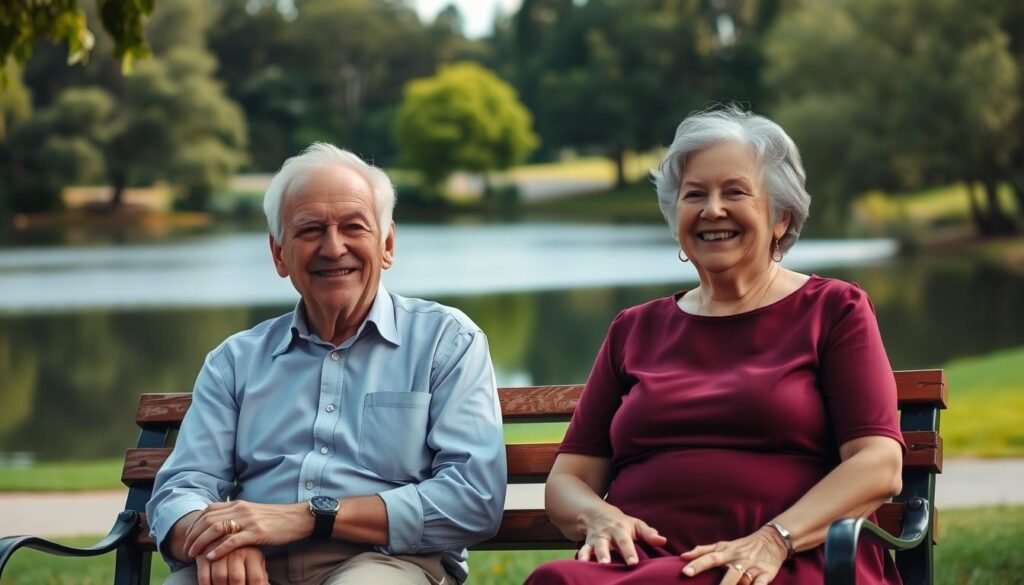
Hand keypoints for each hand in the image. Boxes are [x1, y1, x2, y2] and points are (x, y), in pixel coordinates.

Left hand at [184, 500, 311, 560]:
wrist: (298, 518)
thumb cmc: (276, 519)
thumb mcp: (253, 513)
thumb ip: (237, 515)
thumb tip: (221, 524)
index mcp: (239, 504)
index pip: (208, 510)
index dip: (194, 524)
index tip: (188, 537)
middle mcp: (241, 509)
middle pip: (208, 520)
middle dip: (193, 535)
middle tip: (186, 550)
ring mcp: (248, 520)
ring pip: (216, 529)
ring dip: (201, 542)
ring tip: (194, 555)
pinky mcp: (257, 532)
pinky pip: (233, 541)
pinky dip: (219, 549)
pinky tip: (211, 557)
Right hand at [196, 545, 267, 584]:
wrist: (222, 533)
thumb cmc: (243, 553)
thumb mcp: (255, 560)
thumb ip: (261, 574)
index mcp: (252, 553)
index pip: (255, 577)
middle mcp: (236, 551)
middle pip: (237, 578)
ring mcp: (220, 552)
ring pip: (220, 577)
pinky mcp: (204, 555)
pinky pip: (204, 576)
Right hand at [576, 505, 666, 565]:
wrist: (597, 513)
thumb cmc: (622, 523)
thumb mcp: (636, 524)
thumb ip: (648, 533)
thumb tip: (663, 541)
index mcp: (620, 529)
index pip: (625, 542)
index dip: (629, 552)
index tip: (633, 563)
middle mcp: (606, 534)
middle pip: (605, 544)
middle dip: (604, 554)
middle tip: (606, 564)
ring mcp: (595, 539)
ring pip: (591, 548)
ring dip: (589, 556)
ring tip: (587, 565)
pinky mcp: (587, 544)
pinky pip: (582, 550)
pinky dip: (581, 557)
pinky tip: (579, 565)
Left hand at [680, 527, 788, 584]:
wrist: (770, 542)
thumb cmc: (740, 547)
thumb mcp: (721, 545)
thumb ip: (702, 551)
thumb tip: (682, 556)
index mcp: (726, 553)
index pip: (709, 558)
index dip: (697, 565)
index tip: (685, 572)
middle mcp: (738, 560)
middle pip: (729, 573)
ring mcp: (752, 567)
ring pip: (744, 581)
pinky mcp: (766, 574)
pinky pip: (761, 584)